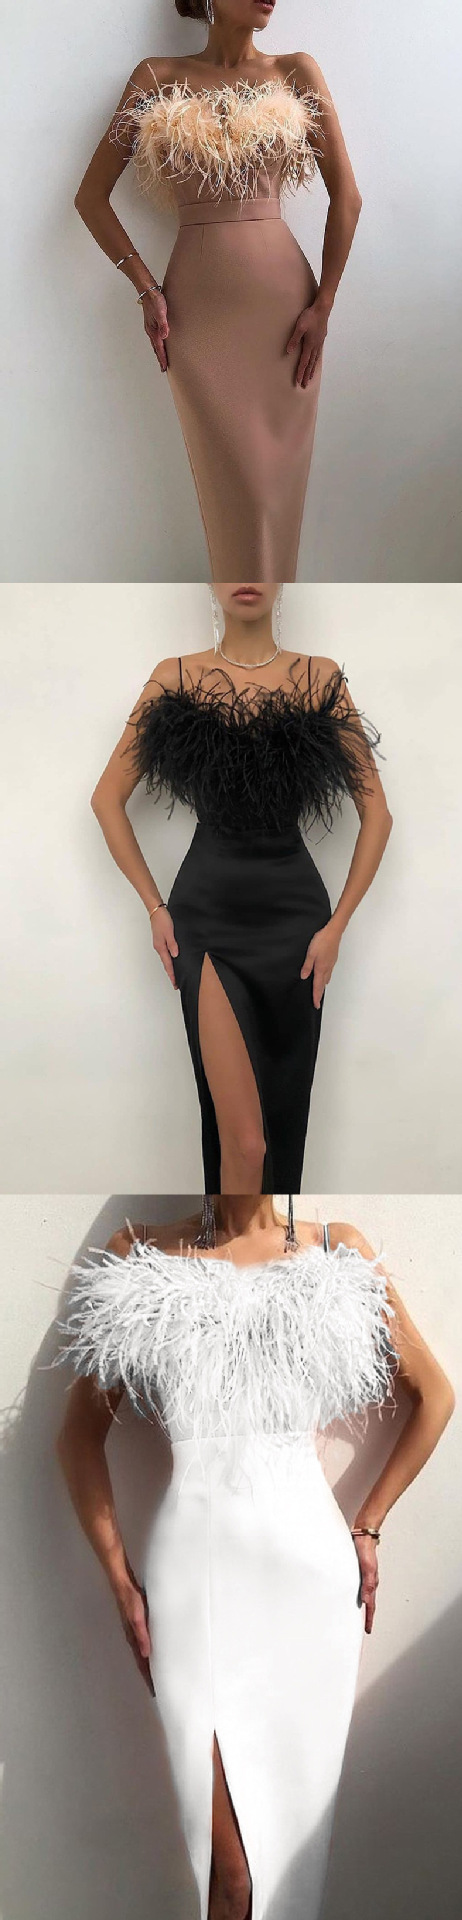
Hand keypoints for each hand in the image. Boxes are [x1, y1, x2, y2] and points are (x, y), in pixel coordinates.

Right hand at [113, 1568, 154, 1691]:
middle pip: (142, 1662)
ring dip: (148, 1665)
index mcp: (134, 1639)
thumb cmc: (131, 1599)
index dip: (148, 1678)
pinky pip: (144, 1643)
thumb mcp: (137, 1617)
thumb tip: (146, 1655)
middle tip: (158, 1689)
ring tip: (157, 1675)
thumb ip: (142, 1634)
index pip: (142, 1663)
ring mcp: (134, 1631)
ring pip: (142, 1654)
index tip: (155, 1692)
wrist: (123, 1584)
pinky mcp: (137, 1624)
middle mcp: (133, 1638)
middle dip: (149, 1675)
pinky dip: (149, 1652)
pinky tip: (154, 1651)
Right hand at [141, 288, 168, 371]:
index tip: (164, 368)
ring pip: (155, 343)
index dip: (162, 358)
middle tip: (163, 368)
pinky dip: (158, 344)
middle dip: (160, 358)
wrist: (147, 291)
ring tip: (162, 359)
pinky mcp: (152, 323)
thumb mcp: (161, 312)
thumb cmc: (155, 300)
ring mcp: (151, 327)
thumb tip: (165, 336)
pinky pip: (155, 337)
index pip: (159, 348)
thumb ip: (163, 324)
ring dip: (158, 352)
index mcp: (153, 330)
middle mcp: (151, 330)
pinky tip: (160, 343)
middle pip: (156, 348)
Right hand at [150, 905, 178, 987]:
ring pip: (166, 959)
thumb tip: (175, 955)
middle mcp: (159, 947)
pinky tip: (173, 959)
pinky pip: (166, 952)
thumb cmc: (162, 920)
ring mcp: (160, 944)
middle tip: (176, 983)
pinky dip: (170, 959)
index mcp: (161, 947)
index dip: (172, 975)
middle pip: (166, 964)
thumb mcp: (169, 932)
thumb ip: (173, 944)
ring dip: (170, 967)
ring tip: (175, 974)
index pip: (168, 964)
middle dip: (171, 974)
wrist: (156, 910)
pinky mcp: (161, 940)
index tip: (175, 984)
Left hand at [286, 297, 328, 386]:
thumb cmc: (310, 316)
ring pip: (315, 359)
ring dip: (312, 369)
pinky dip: (315, 361)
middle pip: (310, 364)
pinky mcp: (321, 338)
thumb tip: (289, 351)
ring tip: (310, 377)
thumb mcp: (299, 327)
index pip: (304, 362)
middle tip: (304, 385)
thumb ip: (294, 339)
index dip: (301, 372)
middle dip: (306, 375)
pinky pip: (318, 353)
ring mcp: (319, 343)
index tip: (298, 381)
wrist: (322, 308)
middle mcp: (315, 346)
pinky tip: (315, 361)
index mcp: (310, 345)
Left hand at [300, 920, 339, 1009]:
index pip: (318, 986)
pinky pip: (329, 972)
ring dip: (322, 986)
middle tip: (317, 1001)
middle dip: (320, 993)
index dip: (316, 997)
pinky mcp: (332, 959)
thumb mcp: (310, 954)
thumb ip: (307, 966)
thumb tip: (304, 977)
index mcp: (321, 969)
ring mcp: (331, 964)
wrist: (333, 932)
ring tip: (319, 991)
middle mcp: (327, 968)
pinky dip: (325, 977)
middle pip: (323, 984)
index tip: (316, 1005)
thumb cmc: (322, 941)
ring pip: (326, 978)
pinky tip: (324, 976)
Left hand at [352, 1533, 378, 1634]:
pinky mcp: (358, 1570)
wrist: (363, 1533)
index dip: (369, 1618)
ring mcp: (364, 1576)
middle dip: (367, 1616)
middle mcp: (368, 1581)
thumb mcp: (367, 1567)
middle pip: (369, 1602)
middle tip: (364, 1627)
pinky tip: (351, 1595)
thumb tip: (366, 1600)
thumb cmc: (366, 1548)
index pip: (371, 1605)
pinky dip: (357, 1595)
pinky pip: (358, 1587)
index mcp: (372, 1582)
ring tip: (358, 1616)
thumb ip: (367, 1583)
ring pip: (364, 1595)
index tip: (368, 1630)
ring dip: (362, 1606)